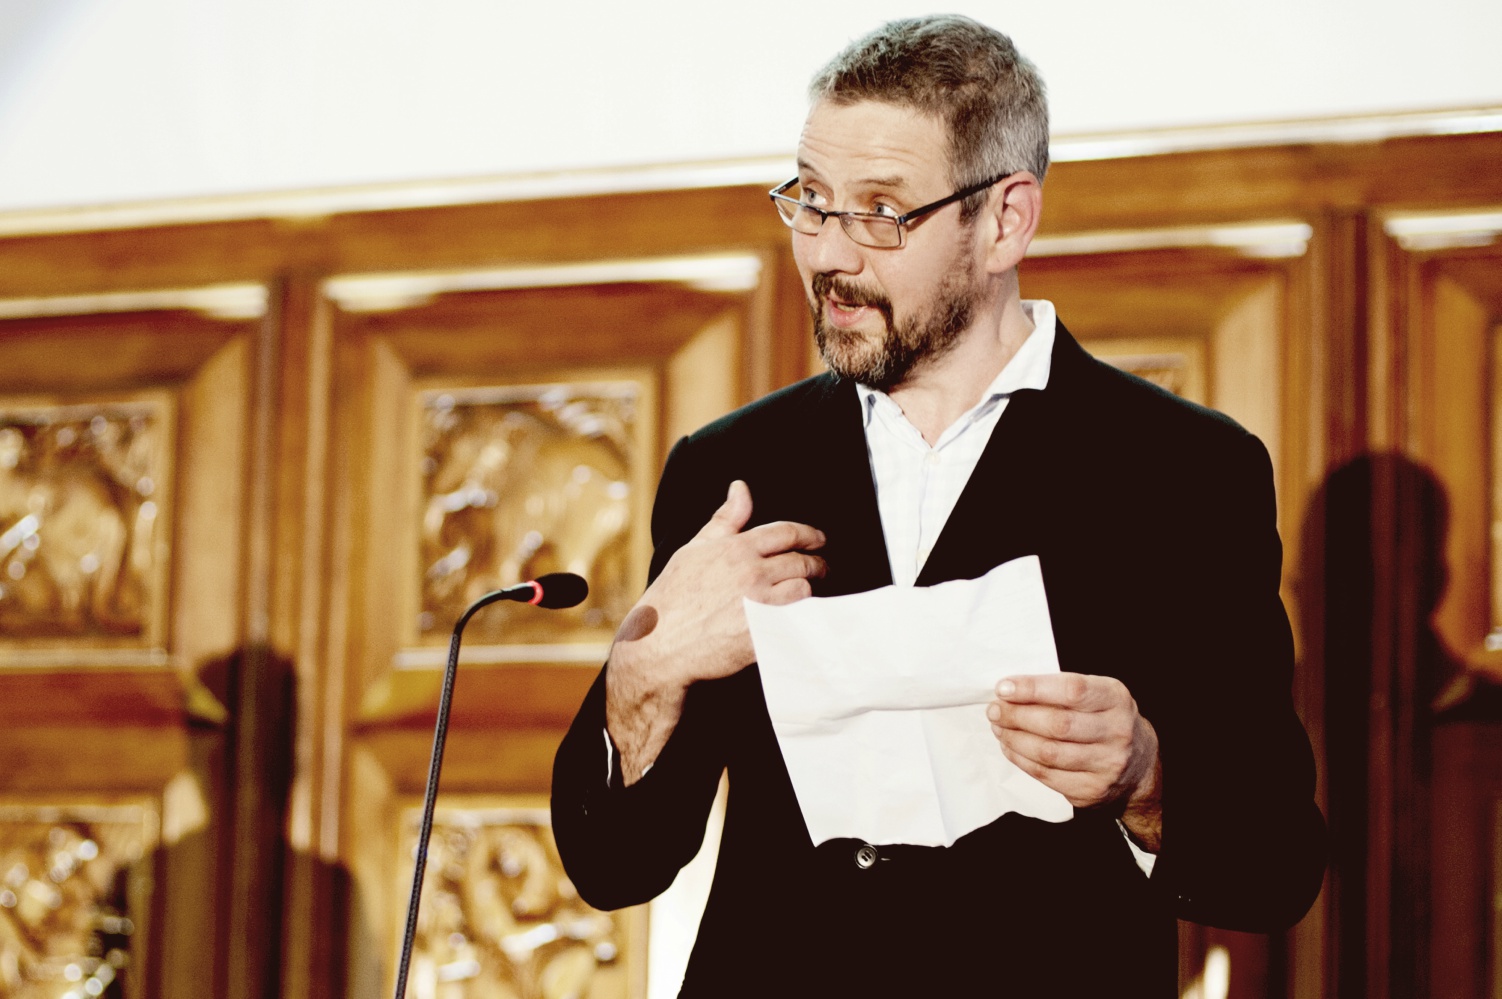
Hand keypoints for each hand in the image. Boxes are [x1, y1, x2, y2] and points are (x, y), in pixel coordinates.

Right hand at [606, 480, 825, 781]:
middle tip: (822, 567)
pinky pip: (796, 621)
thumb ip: (725, 519)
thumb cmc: (673, 596)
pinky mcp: (763, 634)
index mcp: (737, 549)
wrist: (660, 644)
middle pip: (801, 561)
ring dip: (811, 589)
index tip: (818, 540)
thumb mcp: (695, 549)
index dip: (809, 534)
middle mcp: (751, 573)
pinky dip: (803, 616)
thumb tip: (741, 488)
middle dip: (817, 563)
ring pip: (803, 590)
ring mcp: (759, 605)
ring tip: (811, 590)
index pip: (787, 532)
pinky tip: (801, 617)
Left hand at [986, 673, 1161, 847]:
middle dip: (1017, 716)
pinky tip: (1009, 747)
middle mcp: (1117, 732)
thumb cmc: (1105, 720)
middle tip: (994, 710)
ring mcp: (1107, 765)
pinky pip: (1046, 775)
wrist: (1139, 765)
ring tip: (998, 727)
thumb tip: (1009, 691)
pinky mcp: (1092, 791)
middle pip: (1057, 725)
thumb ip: (1060, 691)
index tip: (1003, 687)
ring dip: (1014, 739)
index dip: (1033, 688)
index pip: (1072, 690)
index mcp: (1116, 699)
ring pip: (1048, 753)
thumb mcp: (1096, 695)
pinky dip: (1021, 759)